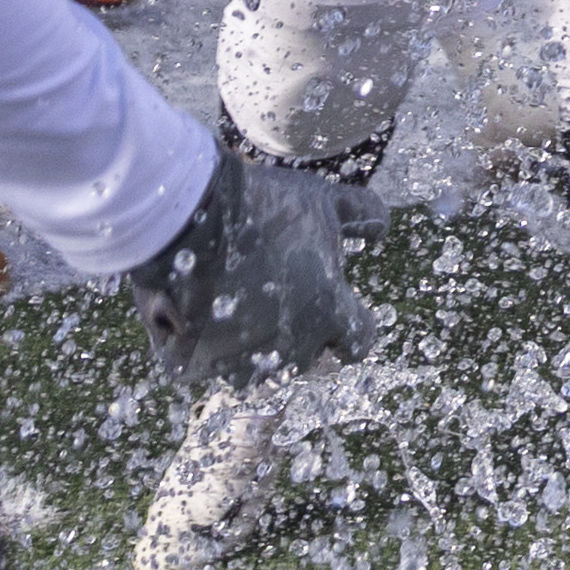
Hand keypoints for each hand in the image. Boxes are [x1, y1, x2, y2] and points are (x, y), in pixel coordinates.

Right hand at [125, 151, 388, 387]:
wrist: (188, 213)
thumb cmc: (265, 206)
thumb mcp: (322, 200)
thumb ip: (362, 214)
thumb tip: (381, 229)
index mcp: (329, 313)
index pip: (360, 341)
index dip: (354, 323)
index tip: (342, 306)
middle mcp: (291, 349)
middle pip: (308, 358)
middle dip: (303, 333)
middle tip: (283, 295)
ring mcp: (240, 362)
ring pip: (258, 368)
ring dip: (256, 345)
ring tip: (241, 303)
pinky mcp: (195, 365)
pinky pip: (207, 363)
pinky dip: (206, 343)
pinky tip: (200, 309)